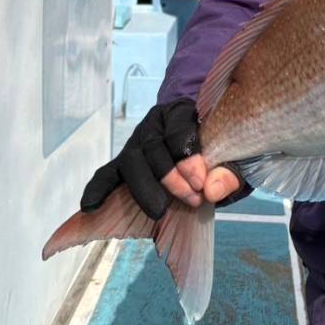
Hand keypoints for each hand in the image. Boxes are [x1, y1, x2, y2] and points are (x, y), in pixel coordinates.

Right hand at [79, 98, 242, 219]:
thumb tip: (213, 189)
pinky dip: (98, 189)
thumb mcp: (233, 159)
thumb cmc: (218, 152)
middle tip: (190, 199)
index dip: (187, 156)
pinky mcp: (123, 164)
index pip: (178, 128)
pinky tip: (91, 206)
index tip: (200, 182)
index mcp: (181, 112)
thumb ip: (229, 172)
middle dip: (168, 176)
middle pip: (152, 147)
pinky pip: (106, 174)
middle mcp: (154, 124)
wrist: (203, 150)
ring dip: (145, 188)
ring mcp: (136, 143)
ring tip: (160, 211)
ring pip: (131, 161)